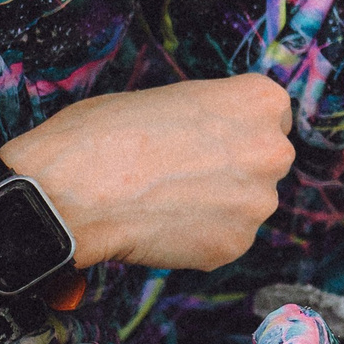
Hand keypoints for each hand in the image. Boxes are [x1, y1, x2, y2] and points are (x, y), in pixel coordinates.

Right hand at [0, 74, 294, 271]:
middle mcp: (273, 150)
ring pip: (245, 204)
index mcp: (261, 100)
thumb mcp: (169, 98)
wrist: (69, 192)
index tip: (209, 140)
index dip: (236, 130)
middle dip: (233, 170)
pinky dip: (197, 239)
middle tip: (182, 175)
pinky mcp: (236, 245)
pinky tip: (160, 228)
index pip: (272, 118)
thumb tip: (218, 137)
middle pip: (265, 162)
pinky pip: (223, 240)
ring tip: (163, 202)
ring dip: (216, 206)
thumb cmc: (103, 134)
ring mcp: (258, 202)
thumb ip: (213, 116)